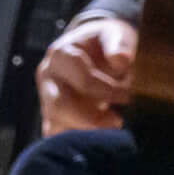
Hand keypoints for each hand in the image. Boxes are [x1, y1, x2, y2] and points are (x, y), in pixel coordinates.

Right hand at [37, 13, 135, 134]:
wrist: (93, 49)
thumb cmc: (106, 42)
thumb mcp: (115, 33)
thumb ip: (119, 44)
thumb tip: (121, 60)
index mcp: (61, 55)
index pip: (83, 81)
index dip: (107, 91)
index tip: (127, 96)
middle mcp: (48, 78)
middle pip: (60, 107)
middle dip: (91, 119)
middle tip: (117, 121)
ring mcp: (46, 99)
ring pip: (55, 126)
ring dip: (84, 133)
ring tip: (110, 130)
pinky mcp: (52, 116)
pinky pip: (58, 136)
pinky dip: (77, 141)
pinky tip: (98, 139)